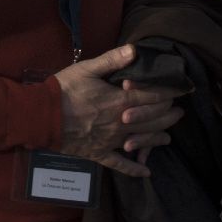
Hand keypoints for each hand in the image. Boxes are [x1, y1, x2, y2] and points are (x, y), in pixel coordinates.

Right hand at [54, 44, 183, 176]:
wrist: (42, 116)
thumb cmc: (64, 90)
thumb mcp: (86, 69)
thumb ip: (112, 60)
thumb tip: (135, 50)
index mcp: (120, 102)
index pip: (152, 98)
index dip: (168, 94)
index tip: (179, 90)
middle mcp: (122, 124)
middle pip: (153, 120)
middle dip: (169, 115)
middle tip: (179, 112)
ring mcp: (112, 141)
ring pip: (143, 142)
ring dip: (158, 139)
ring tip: (168, 137)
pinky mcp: (100, 153)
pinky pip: (121, 164)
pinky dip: (134, 169)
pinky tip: (146, 172)